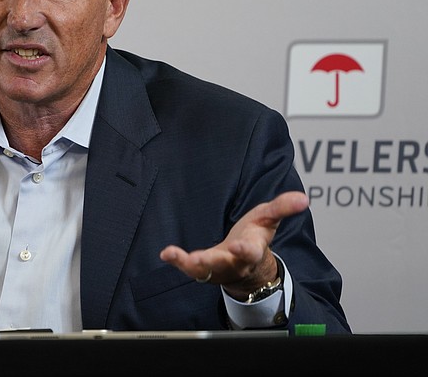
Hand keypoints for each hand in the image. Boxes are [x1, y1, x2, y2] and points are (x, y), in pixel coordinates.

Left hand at [159, 191, 308, 298]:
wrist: (246, 265)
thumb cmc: (255, 237)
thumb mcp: (269, 218)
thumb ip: (283, 207)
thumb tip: (303, 198)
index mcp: (252, 250)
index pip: (251, 252)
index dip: (245, 250)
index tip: (240, 246)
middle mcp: (234, 262)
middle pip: (224, 264)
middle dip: (214, 261)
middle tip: (200, 258)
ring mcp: (217, 267)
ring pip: (204, 270)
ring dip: (190, 264)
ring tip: (174, 255)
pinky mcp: (203, 269)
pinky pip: (189, 268)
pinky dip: (177, 260)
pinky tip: (166, 253)